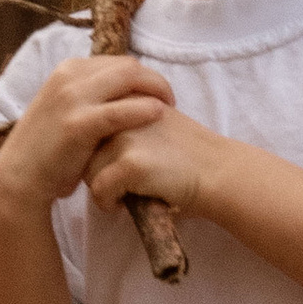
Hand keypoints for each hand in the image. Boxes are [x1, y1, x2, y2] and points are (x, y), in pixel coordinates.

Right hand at [0, 53, 174, 213]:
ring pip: (129, 78)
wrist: (20, 176)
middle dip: (155, 80)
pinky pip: (122, 110)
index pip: (119, 62)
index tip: (155, 94)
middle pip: (128, 66)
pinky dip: (144, 109)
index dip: (143, 76)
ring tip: (169, 109)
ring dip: (156, 89)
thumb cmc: (48, 148)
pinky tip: (159, 115)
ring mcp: (73, 98)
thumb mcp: (66, 110)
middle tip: (170, 100)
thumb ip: (91, 97)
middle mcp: (69, 76)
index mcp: (68, 70)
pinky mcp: (79, 124)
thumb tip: (124, 92)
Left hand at [83, 99, 229, 220]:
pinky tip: (124, 205)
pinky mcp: (131, 163)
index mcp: (128, 98)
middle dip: (95, 167)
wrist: (218, 170)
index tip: (113, 164)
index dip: (96, 149)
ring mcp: (126, 137)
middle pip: (84, 146)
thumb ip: (127, 120)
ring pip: (88, 170)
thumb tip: (90, 138)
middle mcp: (124, 112)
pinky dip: (108, 203)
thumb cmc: (186, 154)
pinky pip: (100, 190)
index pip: (91, 123)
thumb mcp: (155, 121)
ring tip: (123, 192)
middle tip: (118, 181)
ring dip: (101, 186)